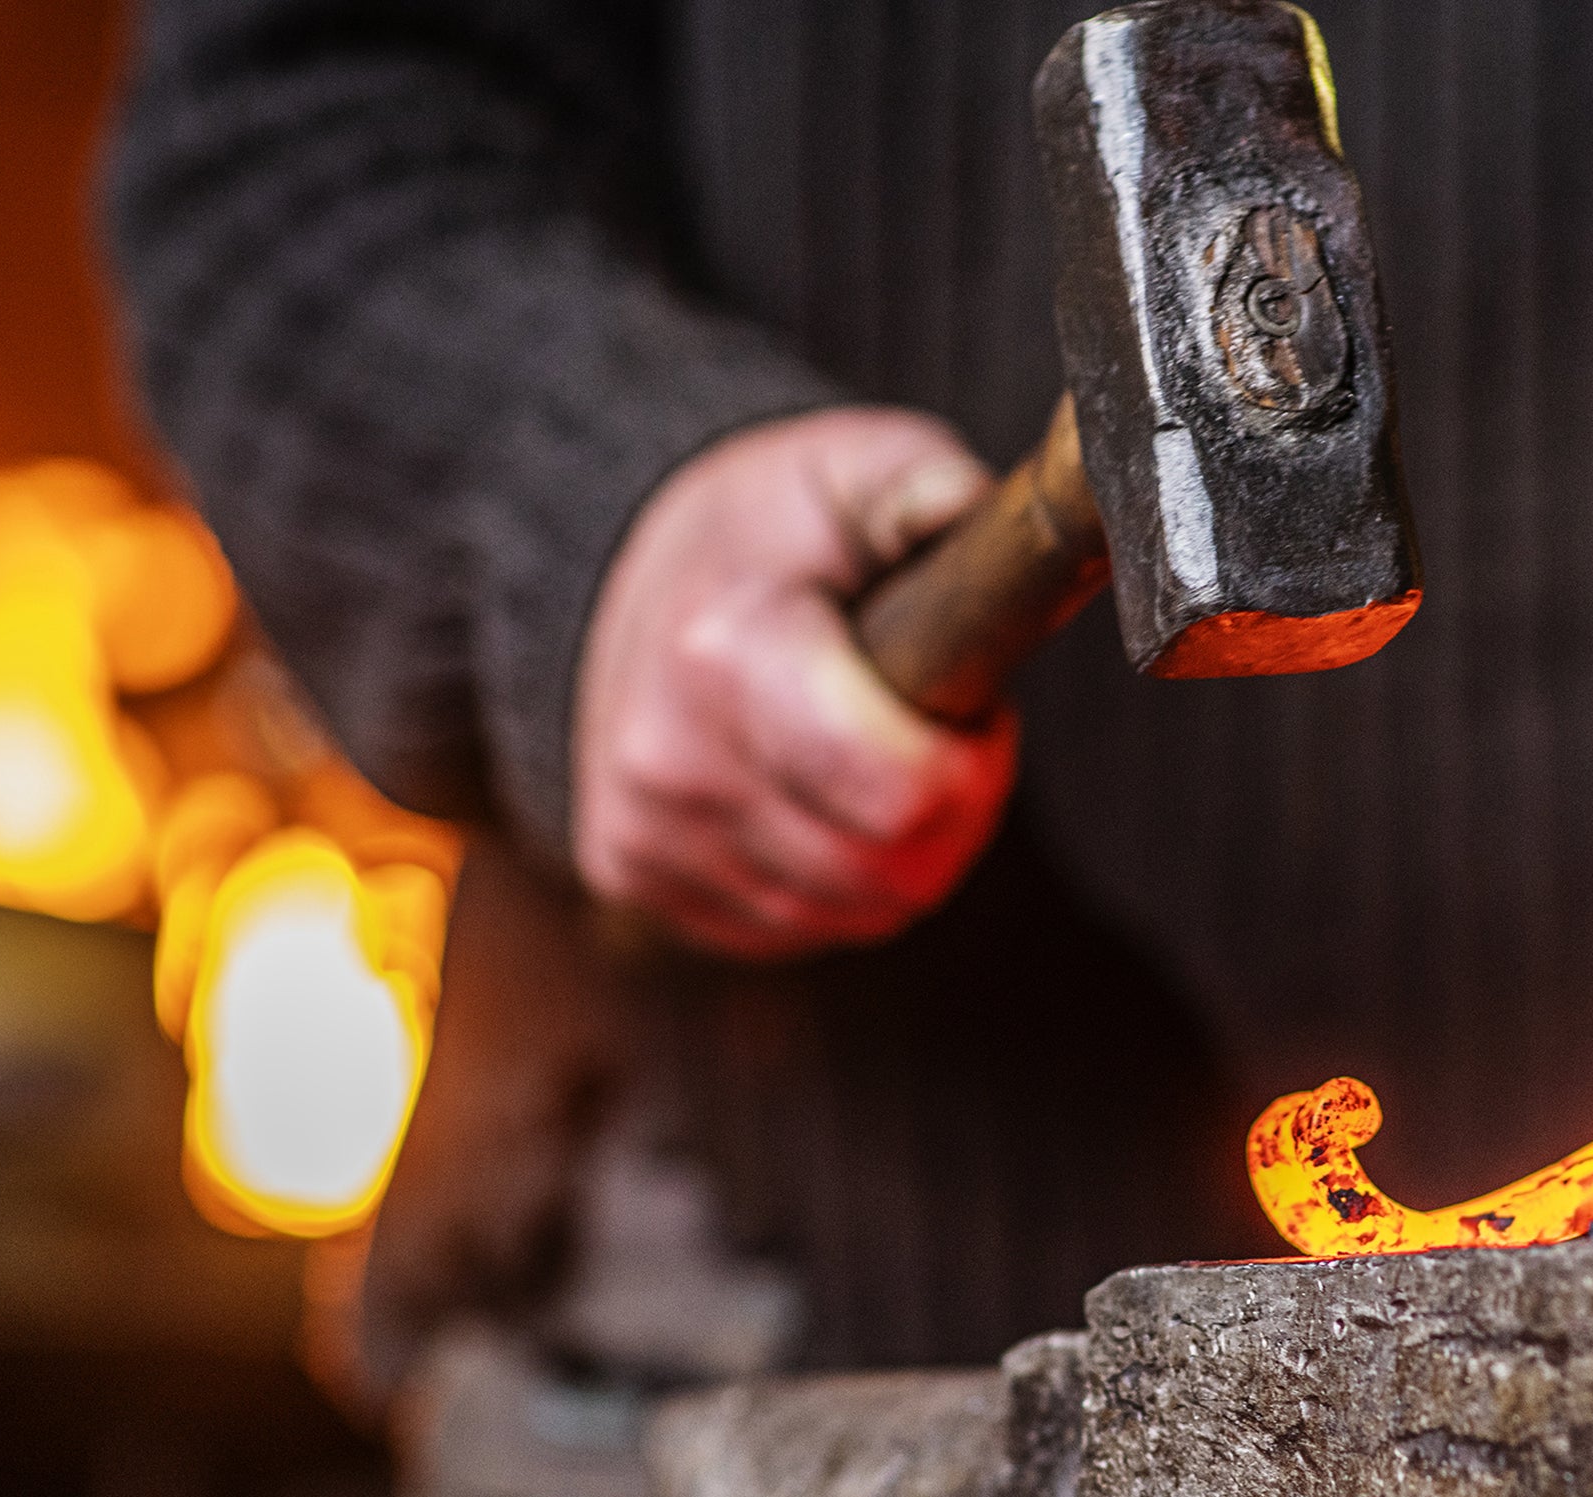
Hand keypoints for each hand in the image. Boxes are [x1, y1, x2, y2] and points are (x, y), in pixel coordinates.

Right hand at [572, 408, 1018, 958]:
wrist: (621, 573)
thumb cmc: (770, 529)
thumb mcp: (850, 471)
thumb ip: (921, 486)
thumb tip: (962, 507)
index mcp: (726, 654)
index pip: (898, 797)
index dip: (971, 768)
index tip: (970, 712)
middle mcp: (669, 758)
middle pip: (886, 872)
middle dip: (948, 815)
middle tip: (935, 737)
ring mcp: (643, 828)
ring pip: (850, 912)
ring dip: (895, 855)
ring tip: (874, 761)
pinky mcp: (629, 874)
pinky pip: (792, 928)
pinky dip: (832, 883)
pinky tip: (816, 801)